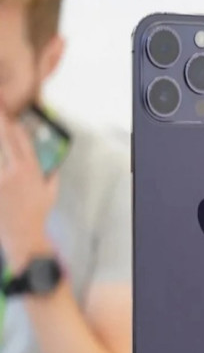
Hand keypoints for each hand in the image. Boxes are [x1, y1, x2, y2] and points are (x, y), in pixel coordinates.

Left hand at [0, 110, 56, 271]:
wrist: (23, 235)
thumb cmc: (38, 214)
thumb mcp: (51, 192)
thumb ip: (50, 174)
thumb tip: (49, 161)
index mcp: (30, 170)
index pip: (21, 140)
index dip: (13, 126)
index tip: (9, 117)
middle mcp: (13, 171)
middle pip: (4, 141)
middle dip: (1, 125)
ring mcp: (0, 179)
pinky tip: (0, 168)